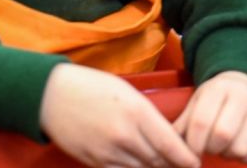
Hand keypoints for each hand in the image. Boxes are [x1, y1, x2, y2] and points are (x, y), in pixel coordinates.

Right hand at [40, 63, 199, 167]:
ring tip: (164, 164)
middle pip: (159, 161)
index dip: (186, 158)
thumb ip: (150, 117)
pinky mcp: (93, 161)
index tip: (195, 163)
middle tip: (183, 163)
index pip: (170, 145)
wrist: (50, 95)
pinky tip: (140, 166)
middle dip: (174, 164)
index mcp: (138, 113)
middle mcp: (125, 135)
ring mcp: (107, 151)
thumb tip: (169, 138)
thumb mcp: (130, 94)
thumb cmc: (94, 87)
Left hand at [173, 71, 246, 163]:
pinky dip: (244, 158)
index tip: (190, 150)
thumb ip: (182, 126)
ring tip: (224, 146)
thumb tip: (166, 153)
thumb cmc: (216, 100)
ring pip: (241, 148)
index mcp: (219, 88)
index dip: (192, 144)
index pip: (201, 122)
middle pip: (223, 135)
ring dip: (227, 154)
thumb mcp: (196, 104)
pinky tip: (239, 147)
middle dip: (210, 149)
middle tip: (208, 146)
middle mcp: (245, 95)